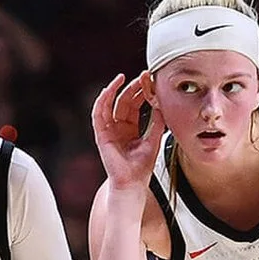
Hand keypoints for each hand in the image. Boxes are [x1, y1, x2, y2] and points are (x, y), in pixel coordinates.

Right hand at [90, 74, 164, 193]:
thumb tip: (161, 103)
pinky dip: (101, 101)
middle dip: (131, 87)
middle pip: (122, 101)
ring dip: (114, 89)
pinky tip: (108, 90)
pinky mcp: (100, 135)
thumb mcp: (153, 139)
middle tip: (141, 76)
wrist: (132, 183)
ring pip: (108, 104)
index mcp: (130, 128)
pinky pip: (98, 114)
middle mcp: (117, 127)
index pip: (134, 105)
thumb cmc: (142, 167)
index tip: (149, 80)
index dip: (140, 92)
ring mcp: (108, 131)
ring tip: (122, 77)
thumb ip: (157, 122)